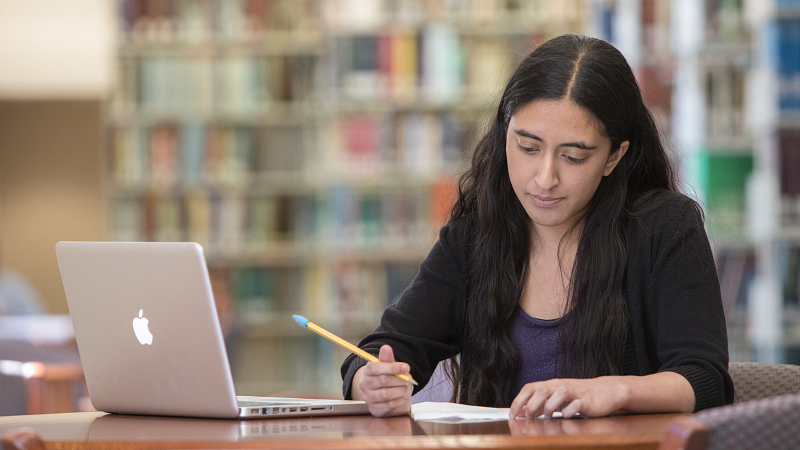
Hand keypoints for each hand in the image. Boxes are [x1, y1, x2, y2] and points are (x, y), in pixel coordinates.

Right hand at [352, 345, 412, 416]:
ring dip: (400, 391)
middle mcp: (365, 385)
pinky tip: (400, 398)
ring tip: (404, 389)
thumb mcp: (390, 368)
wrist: (390, 396)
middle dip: (399, 380)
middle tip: (407, 380)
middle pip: (383, 380)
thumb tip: (386, 347)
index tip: (406, 367)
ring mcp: (369, 398)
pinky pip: (389, 405)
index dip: (392, 367)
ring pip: (386, 394)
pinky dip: (399, 401)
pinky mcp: (375, 410)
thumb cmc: (390, 380)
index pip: (375, 367)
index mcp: (367, 371)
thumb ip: (388, 358)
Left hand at [508, 377, 631, 418]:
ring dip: (549, 406)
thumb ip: (541, 402)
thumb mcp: (558, 397)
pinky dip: (569, 411)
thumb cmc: (579, 395)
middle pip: (541, 389)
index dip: (519, 401)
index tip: (512, 414)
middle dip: (532, 405)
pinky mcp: (587, 401)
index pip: (530, 388)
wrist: (606, 390)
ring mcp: (574, 392)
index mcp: (552, 384)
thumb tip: (522, 411)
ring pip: (558, 393)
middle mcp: (561, 386)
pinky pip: (576, 404)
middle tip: (530, 417)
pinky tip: (567, 415)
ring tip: (548, 416)